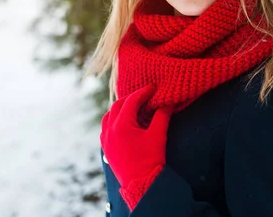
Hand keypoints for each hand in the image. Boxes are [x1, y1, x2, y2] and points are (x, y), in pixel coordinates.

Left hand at [100, 85, 172, 209]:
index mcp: (121, 125)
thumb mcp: (158, 135)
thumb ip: (162, 115)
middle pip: (118, 105)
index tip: (153, 88)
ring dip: (121, 108)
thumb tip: (167, 102)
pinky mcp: (106, 148)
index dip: (144, 92)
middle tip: (145, 95)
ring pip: (109, 115)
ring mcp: (105, 139)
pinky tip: (125, 122)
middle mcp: (110, 130)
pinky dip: (114, 119)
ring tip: (134, 106)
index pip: (132, 101)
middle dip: (131, 98)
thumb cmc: (150, 159)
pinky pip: (106, 127)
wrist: (141, 185)